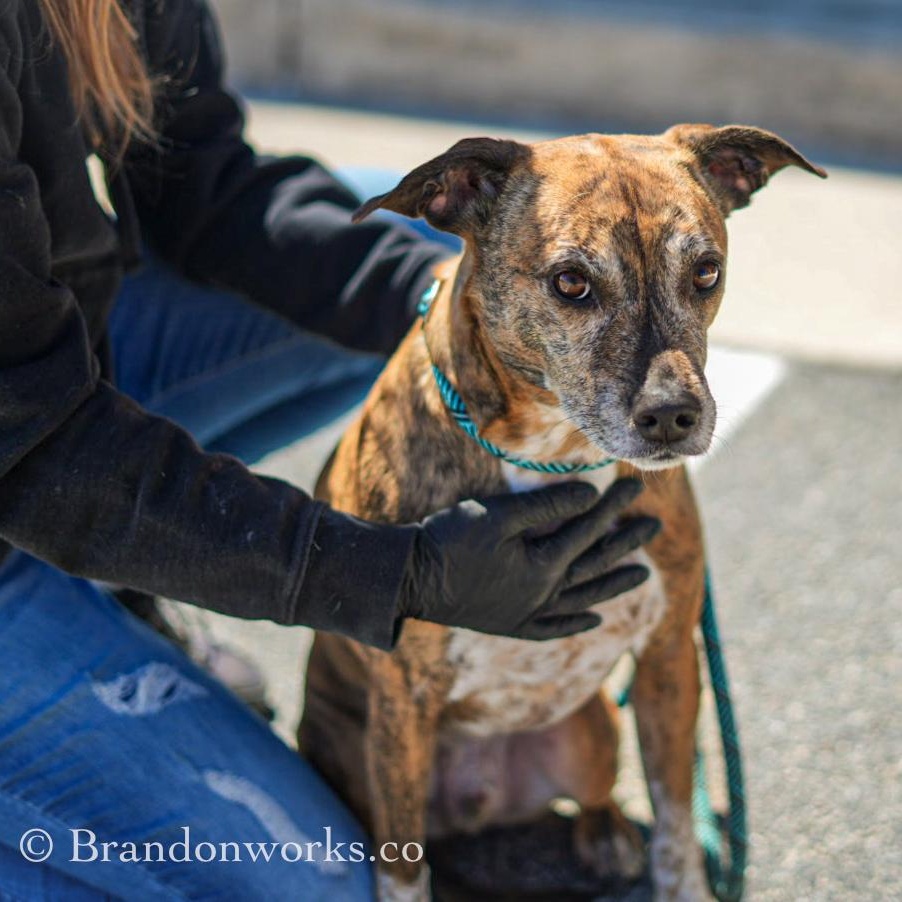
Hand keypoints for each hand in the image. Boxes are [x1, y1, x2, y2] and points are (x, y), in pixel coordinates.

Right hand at [400, 478, 659, 639]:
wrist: (410, 580)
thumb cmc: (451, 540)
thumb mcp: (497, 515)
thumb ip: (546, 507)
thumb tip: (589, 496)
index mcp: (543, 566)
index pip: (587, 530)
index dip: (612, 508)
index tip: (635, 489)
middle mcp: (544, 596)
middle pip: (594, 566)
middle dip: (625, 544)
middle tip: (654, 527)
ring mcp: (528, 615)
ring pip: (583, 600)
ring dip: (613, 587)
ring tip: (643, 575)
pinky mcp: (510, 626)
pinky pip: (552, 629)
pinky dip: (574, 625)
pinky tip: (593, 621)